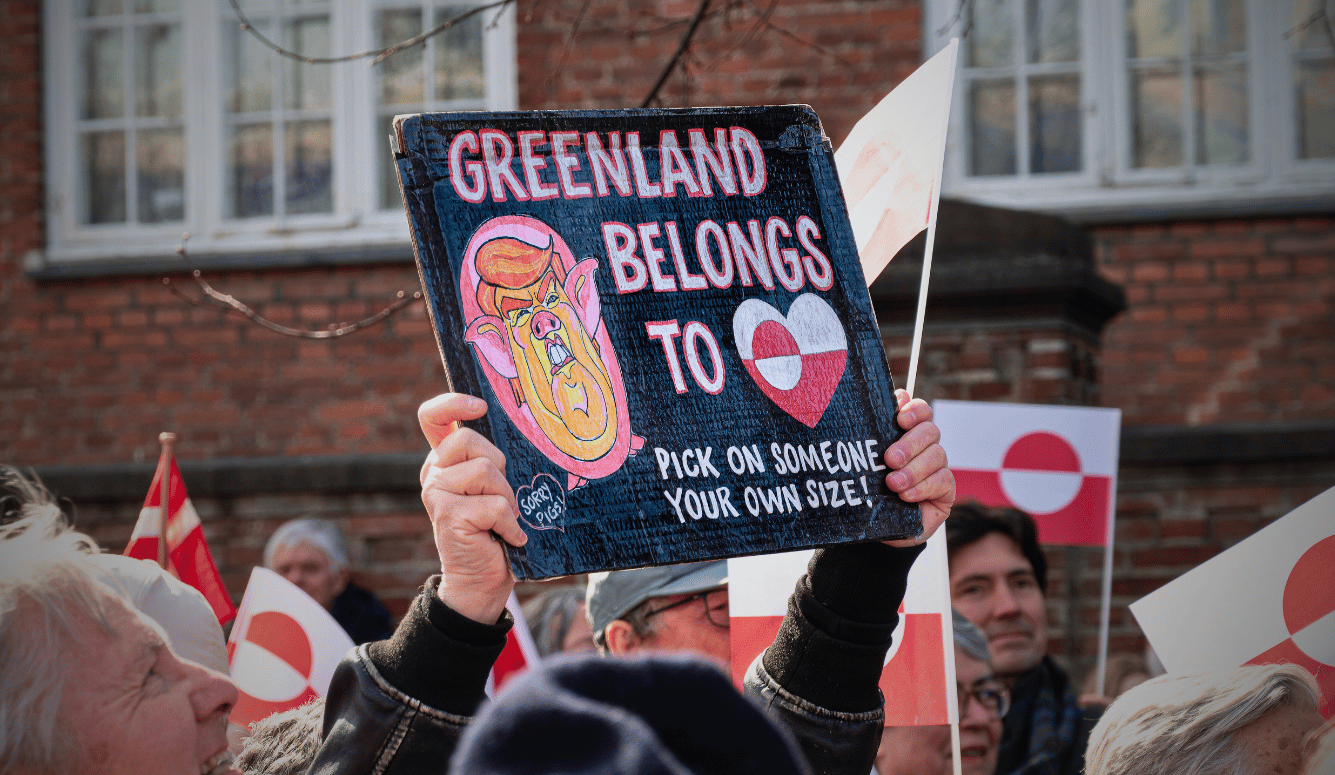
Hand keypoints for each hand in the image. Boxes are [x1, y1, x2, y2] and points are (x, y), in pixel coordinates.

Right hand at [418, 393, 526, 623]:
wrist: (483, 581)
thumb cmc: (497, 530)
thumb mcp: (496, 487)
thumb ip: (494, 460)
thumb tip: (525, 427)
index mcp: (444, 460)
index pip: (432, 416)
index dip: (453, 404)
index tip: (480, 407)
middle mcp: (434, 472)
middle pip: (471, 439)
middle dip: (500, 466)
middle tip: (502, 497)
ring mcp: (436, 493)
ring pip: (486, 470)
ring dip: (507, 498)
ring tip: (504, 520)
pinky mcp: (447, 515)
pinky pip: (495, 504)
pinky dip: (510, 524)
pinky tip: (508, 538)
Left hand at [882, 389, 954, 547]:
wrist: (874, 527)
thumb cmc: (869, 491)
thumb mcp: (865, 464)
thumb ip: (873, 436)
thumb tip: (888, 404)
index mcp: (907, 435)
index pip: (921, 412)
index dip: (915, 410)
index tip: (900, 419)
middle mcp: (925, 448)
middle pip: (930, 431)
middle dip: (910, 444)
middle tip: (890, 459)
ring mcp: (937, 468)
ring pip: (937, 455)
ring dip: (913, 470)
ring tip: (893, 484)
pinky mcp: (945, 490)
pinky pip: (942, 481)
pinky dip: (923, 487)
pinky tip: (907, 495)